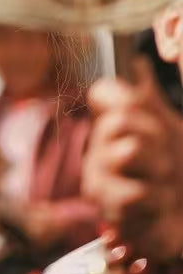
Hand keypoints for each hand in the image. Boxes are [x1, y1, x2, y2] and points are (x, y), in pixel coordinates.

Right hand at [84, 58, 182, 265]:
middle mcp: (99, 148)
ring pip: (129, 151)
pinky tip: (160, 207)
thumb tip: (138, 63)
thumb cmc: (178, 175)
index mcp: (111, 126)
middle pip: (121, 119)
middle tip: (168, 159)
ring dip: (160, 169)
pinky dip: (158, 199)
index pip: (102, 93)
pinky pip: (135, 192)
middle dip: (157, 137)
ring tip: (166, 184)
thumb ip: (150, 99)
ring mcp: (99, 178)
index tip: (151, 116)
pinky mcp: (109, 210)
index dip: (129, 98)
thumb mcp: (170, 131)